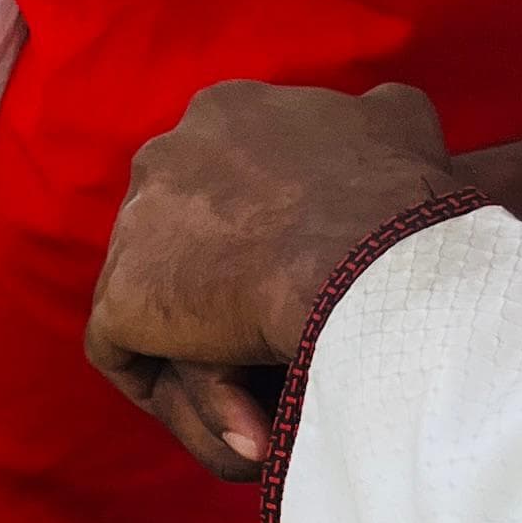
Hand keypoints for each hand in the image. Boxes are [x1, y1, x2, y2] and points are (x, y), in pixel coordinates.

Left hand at [87, 81, 470, 480]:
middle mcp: (165, 155)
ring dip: (183, 332)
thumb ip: (373, 118)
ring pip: (145, 288)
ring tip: (233, 382)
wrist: (365, 257)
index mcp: (225, 111)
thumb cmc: (394, 198)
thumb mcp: (400, 124)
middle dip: (202, 270)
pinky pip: (121, 348)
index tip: (278, 261)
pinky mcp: (124, 298)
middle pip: (169, 226)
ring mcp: (135, 228)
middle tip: (249, 321)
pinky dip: (159, 379)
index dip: (245, 221)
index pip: (215, 170)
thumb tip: (376, 113)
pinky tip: (197, 411)